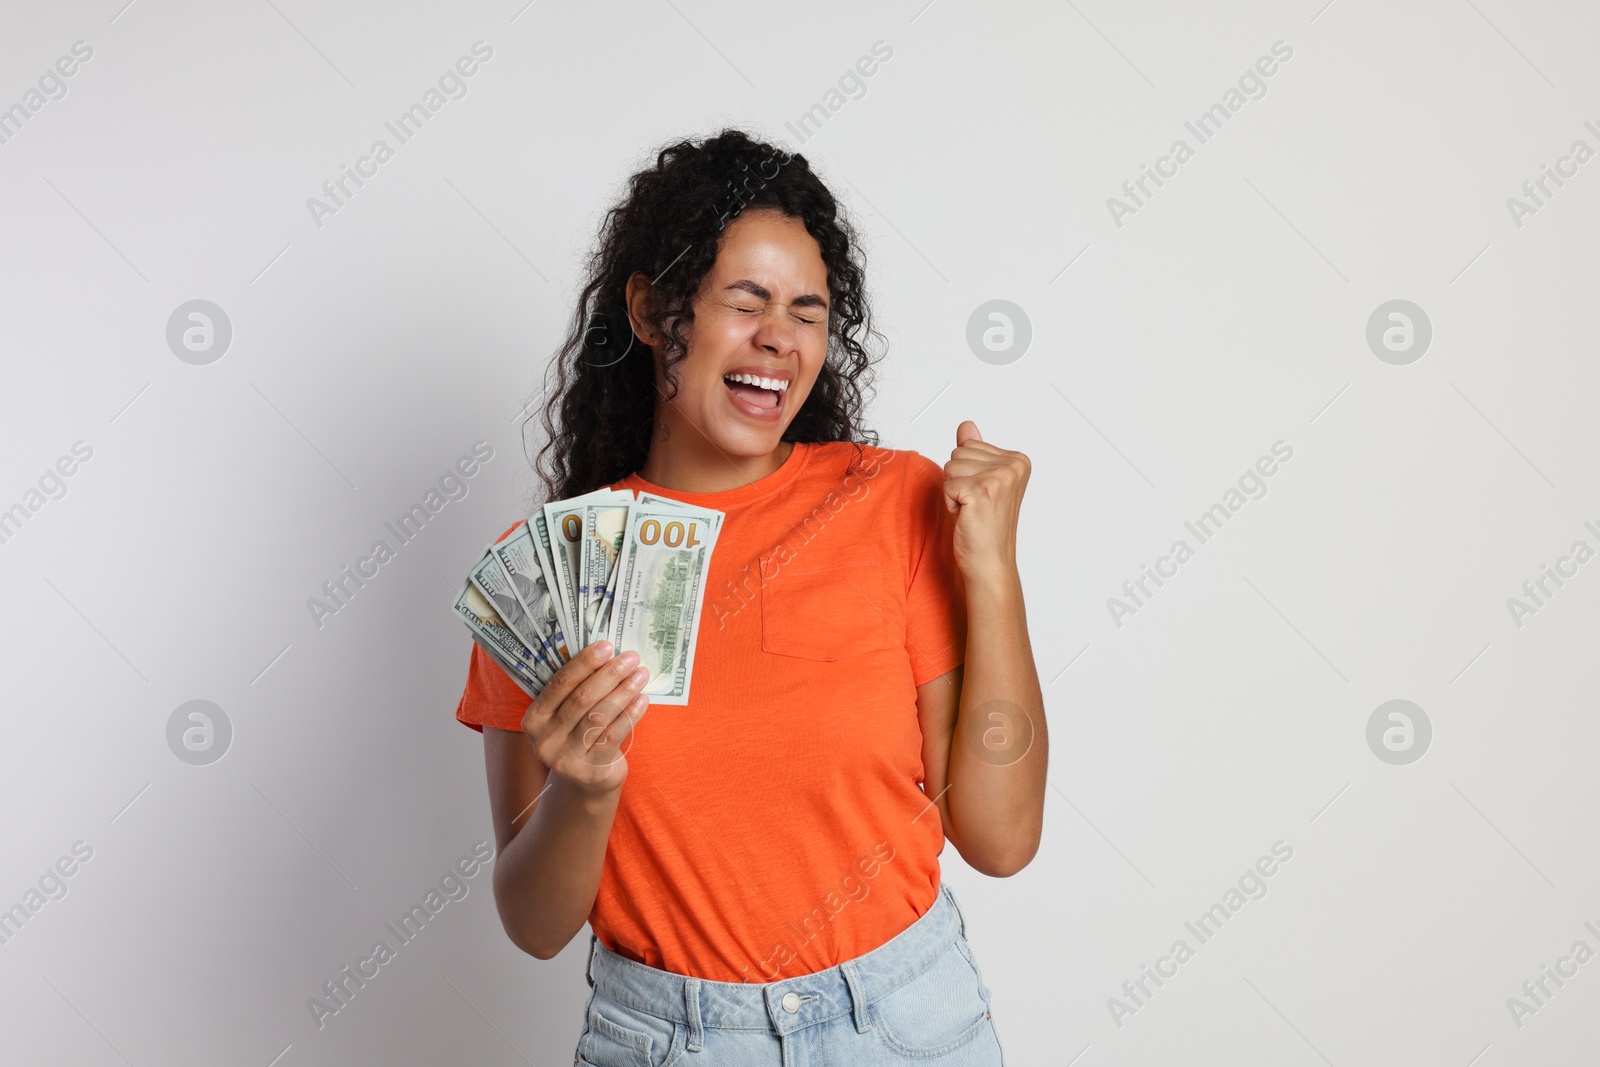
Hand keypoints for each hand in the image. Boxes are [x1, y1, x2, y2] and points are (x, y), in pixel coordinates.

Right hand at [521, 641, 650, 793]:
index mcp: (534, 719)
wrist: (586, 781)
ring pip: (599, 716)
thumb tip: (606, 652)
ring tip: (641, 675)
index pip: (560, 683)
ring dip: (624, 691)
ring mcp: (566, 758)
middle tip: (631, 657)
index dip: (585, 662)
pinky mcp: (590, 771)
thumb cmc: (579, 735)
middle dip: (609, 674)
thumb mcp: (566, 716)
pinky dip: (631, 715)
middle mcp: (545, 740)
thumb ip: (575, 690)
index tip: (607, 645)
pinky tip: (643, 699)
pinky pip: (614, 736)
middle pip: (581, 698)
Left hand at [942, 420, 1030, 577]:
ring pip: (951, 466)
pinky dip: (950, 503)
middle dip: (959, 479)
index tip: (983, 494)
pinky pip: (947, 484)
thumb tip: (966, 425)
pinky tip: (966, 516)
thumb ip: (975, 451)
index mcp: (1017, 460)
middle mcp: (1013, 466)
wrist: (990, 562)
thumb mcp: (980, 480)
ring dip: (954, 491)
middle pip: (958, 452)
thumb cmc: (986, 526)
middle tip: (976, 504)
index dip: (968, 472)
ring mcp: (999, 477)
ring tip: (972, 510)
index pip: (970, 445)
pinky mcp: (981, 491)